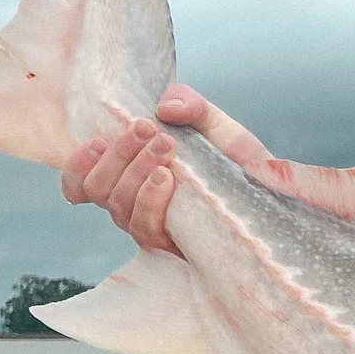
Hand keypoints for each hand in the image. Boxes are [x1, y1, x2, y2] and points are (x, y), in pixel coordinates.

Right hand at [59, 84, 269, 255]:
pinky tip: (167, 178)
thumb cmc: (240, 169)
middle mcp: (135, 207)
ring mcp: (153, 229)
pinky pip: (144, 228)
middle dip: (117, 154)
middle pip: (98, 188)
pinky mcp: (174, 248)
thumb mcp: (219, 128)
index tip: (97, 141)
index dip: (76, 167)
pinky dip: (150, 198)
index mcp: (132, 178)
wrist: (278, 205)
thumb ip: (193, 107)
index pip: (82, 183)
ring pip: (117, 206)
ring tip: (165, 146)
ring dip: (135, 170)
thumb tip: (165, 106)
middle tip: (147, 128)